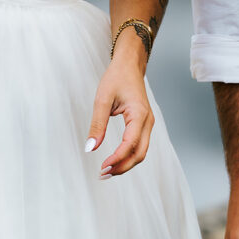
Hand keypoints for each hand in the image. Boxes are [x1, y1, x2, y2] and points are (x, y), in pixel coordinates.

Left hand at [85, 56, 154, 177]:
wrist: (129, 64)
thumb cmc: (117, 77)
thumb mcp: (102, 99)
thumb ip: (97, 125)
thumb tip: (90, 148)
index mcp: (139, 114)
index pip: (130, 144)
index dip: (117, 159)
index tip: (102, 167)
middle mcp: (148, 121)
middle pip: (140, 154)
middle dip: (122, 167)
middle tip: (103, 174)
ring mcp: (148, 123)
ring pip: (141, 152)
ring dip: (125, 164)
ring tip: (107, 170)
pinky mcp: (144, 124)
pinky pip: (139, 145)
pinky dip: (128, 156)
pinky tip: (115, 160)